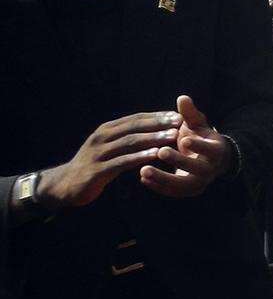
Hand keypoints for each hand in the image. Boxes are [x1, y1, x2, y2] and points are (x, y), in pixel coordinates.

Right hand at [39, 110, 178, 207]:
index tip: (178, 114)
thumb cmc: (95, 164)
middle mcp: (101, 138)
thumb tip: (155, 127)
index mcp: (107, 129)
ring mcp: (98, 153)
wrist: (65, 185)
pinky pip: (121, 162)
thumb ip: (127, 137)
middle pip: (134, 127)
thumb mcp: (109, 146)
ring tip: (172, 136)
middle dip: (158, 123)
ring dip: (152, 138)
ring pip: (129, 143)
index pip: (135, 119)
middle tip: (180, 121)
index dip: (157, 116)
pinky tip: (154, 156)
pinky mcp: (97, 171)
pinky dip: (138, 157)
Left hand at [140, 95, 232, 198]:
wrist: (208, 159)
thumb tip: (182, 97)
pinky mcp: (188, 191)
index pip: (210, 149)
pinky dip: (157, 186)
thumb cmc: (200, 137)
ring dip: (163, 178)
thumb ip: (189, 113)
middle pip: (197, 169)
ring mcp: (200, 182)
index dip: (198, 146)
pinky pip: (172, 192)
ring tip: (143, 170)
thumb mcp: (197, 125)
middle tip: (160, 152)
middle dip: (178, 161)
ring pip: (183, 185)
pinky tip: (142, 177)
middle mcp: (211, 169)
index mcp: (216, 151)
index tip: (183, 139)